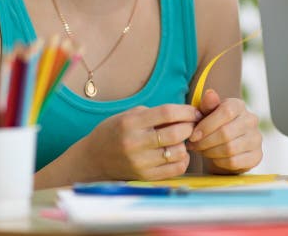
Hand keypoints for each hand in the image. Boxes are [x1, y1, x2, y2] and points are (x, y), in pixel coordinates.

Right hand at [86, 104, 201, 180]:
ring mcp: (140, 162)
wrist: (94, 159)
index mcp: (131, 123)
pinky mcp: (145, 177)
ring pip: (178, 152)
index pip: (166, 113)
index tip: (194, 111)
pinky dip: (182, 160)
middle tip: (191, 125)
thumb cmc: (115, 132)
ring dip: (185, 144)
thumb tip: (185, 113)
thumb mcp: (130, 115)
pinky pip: (175, 169)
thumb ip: (155, 114)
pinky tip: (177, 153)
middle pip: (175, 133)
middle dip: (189, 127)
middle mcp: (135, 143)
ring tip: (180, 140)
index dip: (186, 111)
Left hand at [187, 89, 262, 172]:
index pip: (225, 112)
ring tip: (202, 151)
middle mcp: (251, 120)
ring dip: (210, 152)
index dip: (206, 125)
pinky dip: (220, 162)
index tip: (193, 136)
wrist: (225, 146)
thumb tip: (210, 93)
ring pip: (230, 149)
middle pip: (226, 133)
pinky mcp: (257, 156)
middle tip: (194, 146)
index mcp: (239, 105)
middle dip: (205, 142)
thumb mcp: (206, 114)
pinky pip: (234, 162)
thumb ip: (207, 105)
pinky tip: (214, 158)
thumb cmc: (213, 126)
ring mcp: (256, 138)